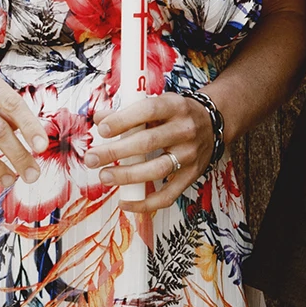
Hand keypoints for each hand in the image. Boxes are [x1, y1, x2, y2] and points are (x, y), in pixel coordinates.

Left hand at [84, 93, 214, 214]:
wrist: (214, 122)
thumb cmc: (176, 113)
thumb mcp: (158, 103)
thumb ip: (128, 111)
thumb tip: (99, 120)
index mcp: (175, 106)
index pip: (148, 110)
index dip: (123, 120)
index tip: (102, 129)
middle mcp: (185, 130)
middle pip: (148, 143)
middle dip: (115, 152)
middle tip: (91, 158)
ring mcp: (190, 155)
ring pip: (157, 170)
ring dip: (127, 175)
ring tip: (104, 176)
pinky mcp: (192, 175)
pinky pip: (168, 195)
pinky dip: (145, 203)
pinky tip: (125, 202)